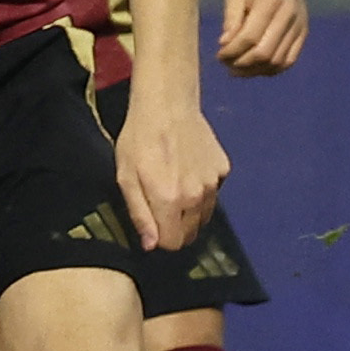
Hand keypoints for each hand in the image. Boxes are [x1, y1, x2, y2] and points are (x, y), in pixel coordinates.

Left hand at [115, 92, 228, 254]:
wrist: (167, 104)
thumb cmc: (139, 140)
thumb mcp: (126, 178)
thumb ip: (140, 215)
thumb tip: (151, 245)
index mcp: (170, 201)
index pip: (173, 243)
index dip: (160, 238)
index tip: (152, 223)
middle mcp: (197, 197)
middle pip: (191, 233)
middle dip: (175, 226)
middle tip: (160, 202)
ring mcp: (214, 183)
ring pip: (204, 215)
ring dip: (189, 209)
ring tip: (173, 183)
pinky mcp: (224, 169)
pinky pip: (213, 192)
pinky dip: (201, 188)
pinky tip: (187, 167)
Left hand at [217, 0, 308, 75]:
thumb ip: (231, 19)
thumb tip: (225, 45)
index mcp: (270, 1)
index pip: (250, 37)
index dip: (232, 52)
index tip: (219, 55)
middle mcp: (289, 15)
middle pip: (265, 53)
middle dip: (242, 64)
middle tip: (227, 64)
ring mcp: (299, 25)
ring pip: (278, 61)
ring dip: (256, 70)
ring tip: (238, 69)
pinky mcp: (303, 32)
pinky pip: (289, 60)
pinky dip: (272, 69)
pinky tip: (256, 68)